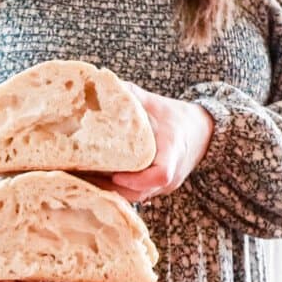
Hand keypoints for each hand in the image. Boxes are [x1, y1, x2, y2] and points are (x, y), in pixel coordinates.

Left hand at [84, 83, 214, 202]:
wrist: (201, 132)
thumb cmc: (176, 117)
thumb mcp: (156, 103)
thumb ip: (132, 96)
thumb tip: (103, 84)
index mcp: (173, 152)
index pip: (161, 175)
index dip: (137, 179)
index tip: (116, 173)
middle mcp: (170, 176)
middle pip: (139, 192)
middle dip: (110, 187)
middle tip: (81, 175)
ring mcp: (163, 187)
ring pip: (134, 197)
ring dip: (108, 190)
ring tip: (80, 178)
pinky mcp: (154, 189)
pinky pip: (134, 195)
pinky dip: (114, 190)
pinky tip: (91, 180)